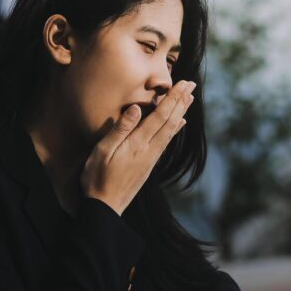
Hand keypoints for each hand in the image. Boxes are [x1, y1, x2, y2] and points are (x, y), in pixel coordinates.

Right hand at [80, 80, 195, 214]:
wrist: (105, 207)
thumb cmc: (97, 178)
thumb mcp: (102, 151)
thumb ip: (120, 129)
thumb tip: (137, 109)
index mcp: (138, 143)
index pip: (160, 115)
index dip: (173, 98)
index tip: (183, 83)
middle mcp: (149, 149)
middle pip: (170, 120)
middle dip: (181, 101)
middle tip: (192, 84)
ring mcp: (151, 158)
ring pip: (171, 130)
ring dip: (181, 112)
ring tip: (190, 99)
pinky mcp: (149, 164)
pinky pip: (166, 141)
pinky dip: (175, 129)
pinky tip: (179, 124)